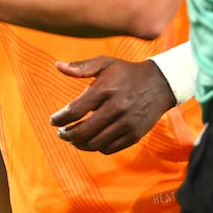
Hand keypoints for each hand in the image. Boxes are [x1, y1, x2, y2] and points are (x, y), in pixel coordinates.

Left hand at [49, 56, 177, 153]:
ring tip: (74, 139)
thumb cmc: (127, 72)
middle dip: (67, 135)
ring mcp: (126, 123)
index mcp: (105, 89)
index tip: (53, 120)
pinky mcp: (134, 135)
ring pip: (95, 143)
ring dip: (79, 144)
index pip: (74, 111)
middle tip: (61, 133)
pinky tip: (92, 140)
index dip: (59, 119)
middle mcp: (116, 107)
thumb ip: (81, 67)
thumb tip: (57, 65)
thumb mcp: (105, 63)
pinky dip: (96, 147)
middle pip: (83, 131)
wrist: (160, 84)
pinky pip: (109, 148)